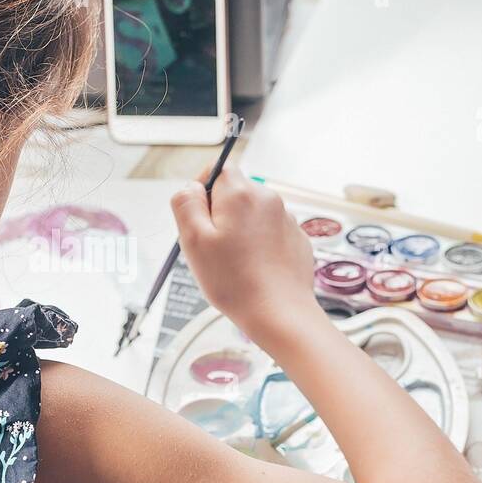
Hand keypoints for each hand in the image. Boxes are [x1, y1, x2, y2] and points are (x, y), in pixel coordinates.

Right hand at [171, 167, 321, 340]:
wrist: (279, 313)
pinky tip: (253, 270)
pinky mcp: (296, 239)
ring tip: (234, 264)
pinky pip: (269, 233)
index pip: (218, 169)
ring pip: (251, 215)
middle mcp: (267, 199)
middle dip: (220, 215)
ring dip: (239, 231)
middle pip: (235, 193)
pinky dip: (258, 245)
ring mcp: (286, 219)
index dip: (203, 191)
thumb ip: (186, 204)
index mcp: (240, 194)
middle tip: (213, 248)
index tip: (199, 220)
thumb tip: (190, 187)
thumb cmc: (235, 281)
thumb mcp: (193, 240)